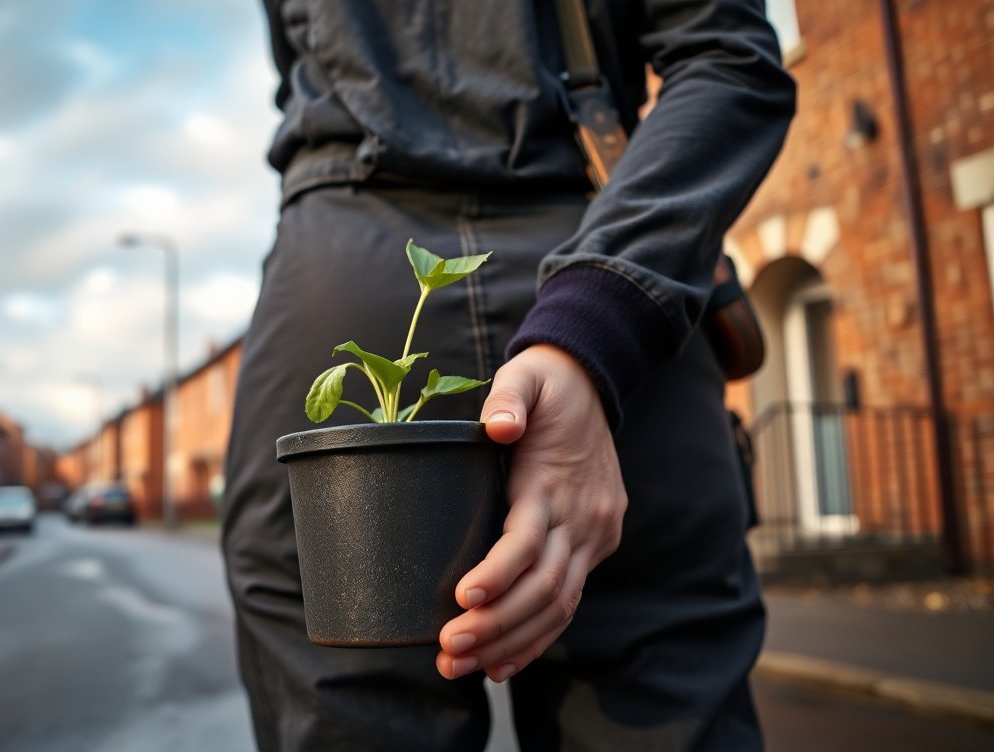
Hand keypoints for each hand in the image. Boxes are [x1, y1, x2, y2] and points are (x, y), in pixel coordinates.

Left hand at [435, 344, 626, 681]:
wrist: (595, 382)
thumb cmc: (546, 386)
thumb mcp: (527, 376)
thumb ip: (510, 397)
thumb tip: (499, 424)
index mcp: (554, 483)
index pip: (528, 540)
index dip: (497, 573)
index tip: (462, 598)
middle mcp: (580, 518)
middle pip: (542, 586)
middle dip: (496, 625)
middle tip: (448, 650)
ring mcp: (592, 536)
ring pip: (557, 604)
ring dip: (511, 642)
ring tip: (461, 667)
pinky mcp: (593, 545)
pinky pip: (567, 602)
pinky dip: (537, 637)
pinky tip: (502, 666)